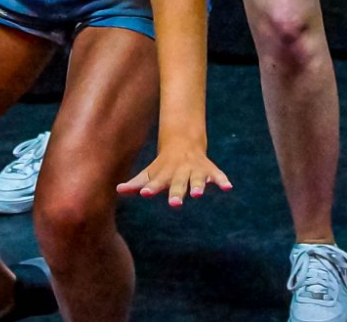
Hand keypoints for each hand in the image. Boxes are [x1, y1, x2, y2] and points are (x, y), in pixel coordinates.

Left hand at [116, 141, 231, 207]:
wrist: (183, 142)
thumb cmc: (162, 165)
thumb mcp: (149, 172)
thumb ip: (136, 183)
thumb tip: (118, 191)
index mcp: (164, 174)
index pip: (156, 182)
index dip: (151, 188)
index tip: (145, 194)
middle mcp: (179, 172)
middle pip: (178, 184)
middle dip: (176, 193)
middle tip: (175, 205)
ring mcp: (195, 170)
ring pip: (197, 179)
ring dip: (198, 186)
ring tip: (198, 195)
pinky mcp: (209, 170)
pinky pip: (217, 175)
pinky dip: (222, 180)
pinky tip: (228, 188)